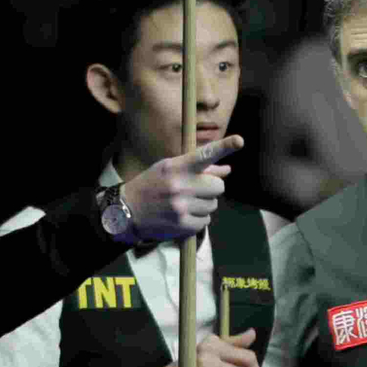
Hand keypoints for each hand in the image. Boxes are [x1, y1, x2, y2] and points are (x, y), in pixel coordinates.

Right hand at [123, 135, 243, 240]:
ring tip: (184, 203)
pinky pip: (206, 221)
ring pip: (213, 205)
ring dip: (204, 205)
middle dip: (211, 188)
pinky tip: (182, 215)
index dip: (223, 147)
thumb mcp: (170, 169)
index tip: (239, 140)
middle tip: (195, 190)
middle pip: (218, 187)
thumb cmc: (152, 185)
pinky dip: (198, 219)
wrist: (126, 211)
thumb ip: (199, 169)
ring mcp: (181, 207)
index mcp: (176, 167)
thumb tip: (226, 170)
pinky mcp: (183, 225)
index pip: (204, 155)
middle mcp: (180, 186)